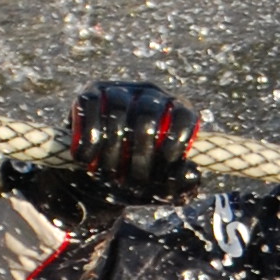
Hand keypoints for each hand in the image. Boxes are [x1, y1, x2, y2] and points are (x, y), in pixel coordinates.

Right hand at [58, 80, 202, 206]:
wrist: (97, 178)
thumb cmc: (137, 179)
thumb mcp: (160, 189)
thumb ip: (181, 186)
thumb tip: (193, 172)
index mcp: (174, 111)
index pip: (183, 115)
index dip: (179, 136)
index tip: (169, 160)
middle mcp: (150, 95)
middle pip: (149, 113)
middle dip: (142, 151)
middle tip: (135, 179)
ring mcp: (120, 90)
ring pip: (118, 108)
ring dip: (113, 147)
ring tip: (110, 173)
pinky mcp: (93, 93)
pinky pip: (91, 105)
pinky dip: (89, 135)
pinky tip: (86, 158)